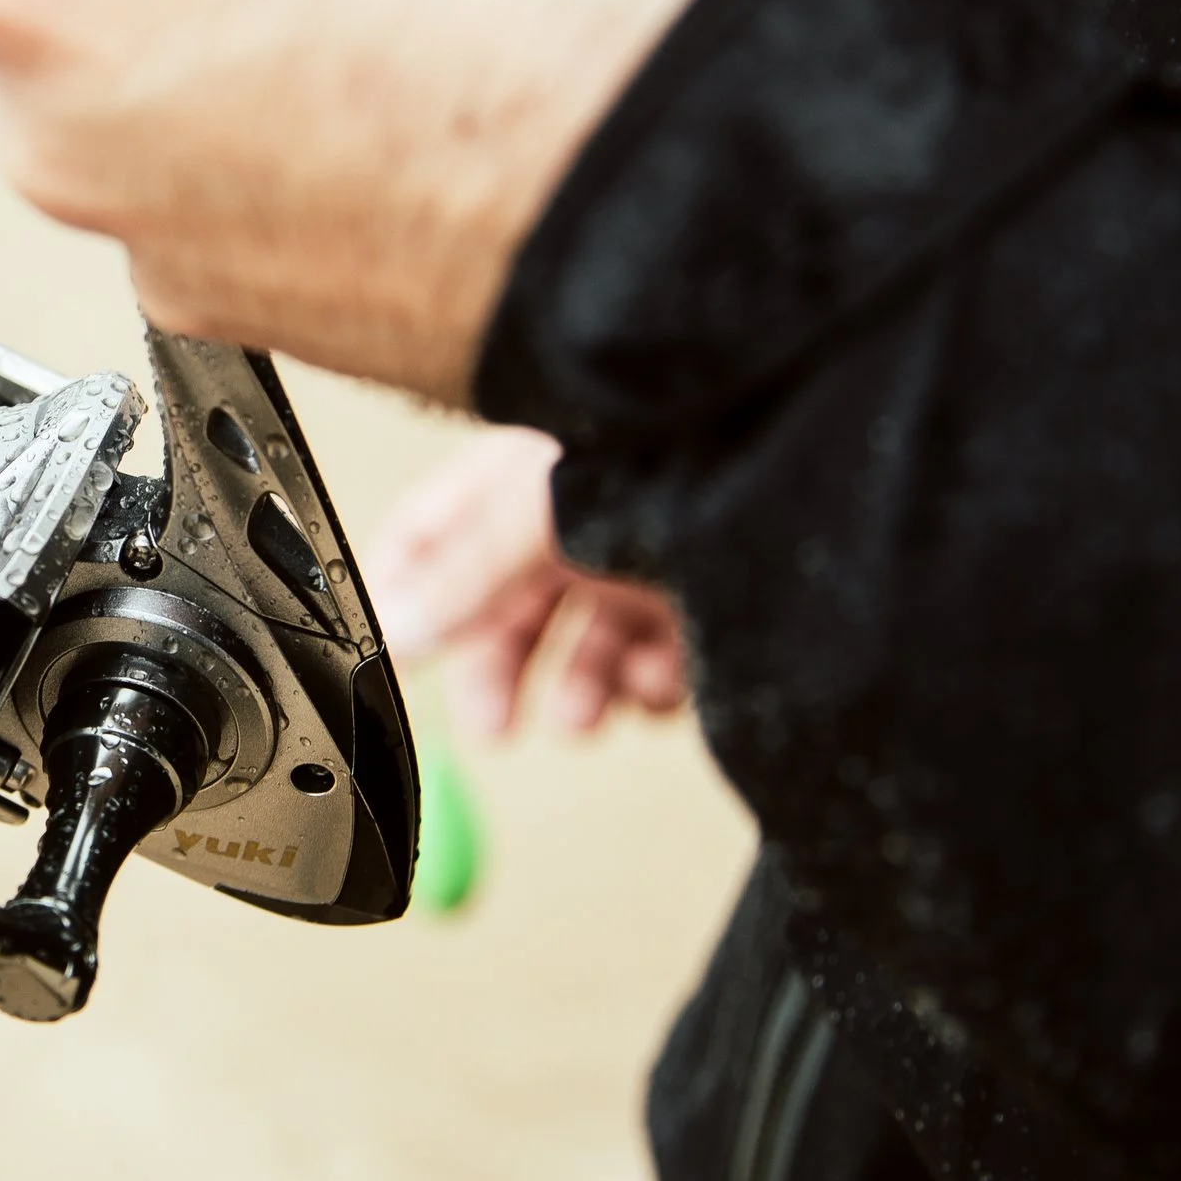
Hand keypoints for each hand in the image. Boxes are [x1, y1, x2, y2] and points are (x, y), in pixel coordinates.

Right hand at [366, 428, 685, 736]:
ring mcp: (634, 555)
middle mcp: (569, 517)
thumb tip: (397, 631)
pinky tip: (653, 682)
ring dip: (578, 690)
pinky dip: (649, 686)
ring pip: (583, 643)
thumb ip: (465, 576)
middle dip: (499, 673)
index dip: (400, 595)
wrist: (790, 453)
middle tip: (493, 729)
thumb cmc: (663, 452)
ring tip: (582, 719)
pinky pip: (658, 660)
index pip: (429, 534)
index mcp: (515, 478)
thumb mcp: (542, 513)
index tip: (391, 658)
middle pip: (505, 607)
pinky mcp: (699, 596)